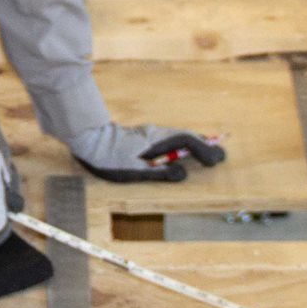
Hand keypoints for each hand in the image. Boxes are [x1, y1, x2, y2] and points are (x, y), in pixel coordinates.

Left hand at [68, 122, 225, 182]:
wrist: (87, 140)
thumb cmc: (108, 158)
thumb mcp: (133, 171)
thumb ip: (159, 173)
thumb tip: (184, 174)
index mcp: (156, 141)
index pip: (187, 141)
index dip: (204, 150)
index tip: (216, 160)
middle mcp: (156, 133)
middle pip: (186, 136)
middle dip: (204, 146)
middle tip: (220, 157)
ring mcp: (150, 133)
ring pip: (178, 136)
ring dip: (194, 144)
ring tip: (207, 155)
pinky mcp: (143, 136)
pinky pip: (169, 139)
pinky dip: (181, 145)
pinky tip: (181, 153)